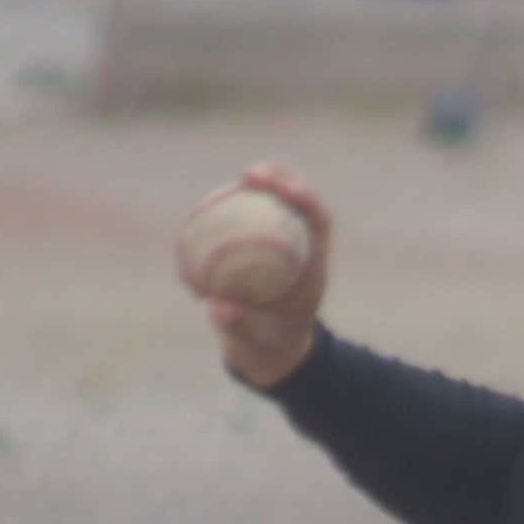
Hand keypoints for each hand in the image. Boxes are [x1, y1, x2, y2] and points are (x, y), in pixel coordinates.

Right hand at [197, 162, 330, 389]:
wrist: (267, 351)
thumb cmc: (267, 348)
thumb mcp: (255, 344)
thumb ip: (238, 327)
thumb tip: (218, 308)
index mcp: (311, 268)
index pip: (317, 222)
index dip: (304, 199)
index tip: (283, 189)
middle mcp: (300, 249)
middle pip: (297, 202)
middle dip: (280, 178)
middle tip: (251, 173)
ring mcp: (281, 244)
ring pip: (272, 204)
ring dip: (255, 187)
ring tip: (234, 179)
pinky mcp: (259, 246)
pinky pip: (244, 221)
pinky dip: (228, 211)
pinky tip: (206, 206)